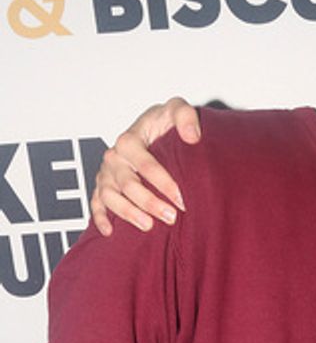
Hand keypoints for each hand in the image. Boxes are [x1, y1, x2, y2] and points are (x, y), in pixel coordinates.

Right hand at [90, 97, 200, 235]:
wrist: (152, 130)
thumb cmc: (163, 123)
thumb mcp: (175, 111)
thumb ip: (184, 116)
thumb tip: (192, 136)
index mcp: (129, 139)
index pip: (144, 164)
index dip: (163, 183)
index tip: (181, 199)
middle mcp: (115, 156)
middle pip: (128, 184)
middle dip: (149, 202)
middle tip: (171, 217)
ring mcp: (107, 172)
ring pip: (110, 196)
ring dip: (128, 213)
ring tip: (148, 226)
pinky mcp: (102, 185)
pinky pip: (96, 202)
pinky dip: (100, 217)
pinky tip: (111, 232)